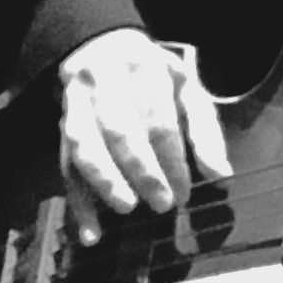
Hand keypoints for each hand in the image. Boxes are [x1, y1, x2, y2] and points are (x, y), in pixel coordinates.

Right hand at [57, 28, 231, 242]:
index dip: (171, 158)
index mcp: (143, 68)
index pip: (157, 118)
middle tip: (163, 204)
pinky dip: (77, 202)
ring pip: (84, 146)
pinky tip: (91, 233)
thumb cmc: (155, 79)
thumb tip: (221, 176)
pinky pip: (65, 167)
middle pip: (119, 130)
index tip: (184, 191)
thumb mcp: (187, 92)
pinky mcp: (61, 128)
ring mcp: (76, 104)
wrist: (103, 49)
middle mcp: (104, 82)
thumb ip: (204, 132)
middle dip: (141, 171)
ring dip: (104, 181)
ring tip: (126, 209)